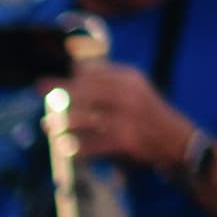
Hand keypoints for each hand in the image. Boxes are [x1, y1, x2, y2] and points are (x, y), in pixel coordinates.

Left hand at [49, 57, 187, 169]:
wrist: (178, 142)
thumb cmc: (148, 118)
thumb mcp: (134, 91)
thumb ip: (107, 81)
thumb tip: (75, 69)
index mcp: (130, 79)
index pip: (92, 73)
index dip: (66, 78)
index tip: (44, 81)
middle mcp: (128, 94)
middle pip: (84, 91)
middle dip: (59, 93)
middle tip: (38, 91)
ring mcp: (126, 117)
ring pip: (85, 118)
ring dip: (63, 123)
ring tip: (47, 126)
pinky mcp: (125, 140)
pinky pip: (92, 144)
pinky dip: (76, 147)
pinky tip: (64, 148)